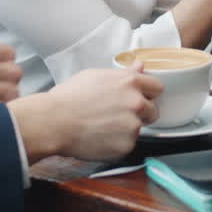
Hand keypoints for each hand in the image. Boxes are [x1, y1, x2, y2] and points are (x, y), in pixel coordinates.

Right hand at [37, 66, 163, 161]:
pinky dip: (117, 145)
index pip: (157, 88)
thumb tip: (140, 67)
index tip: (139, 98)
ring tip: (103, 128)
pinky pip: (127, 145)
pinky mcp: (126, 145)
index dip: (147, 94)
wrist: (53, 122)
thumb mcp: (95, 76)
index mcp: (131, 82)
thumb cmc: (68, 98)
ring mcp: (133, 125)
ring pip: (139, 129)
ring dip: (127, 130)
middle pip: (153, 110)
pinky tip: (100, 139)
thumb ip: (123, 74)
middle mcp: (137, 102)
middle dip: (141, 114)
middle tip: (118, 116)